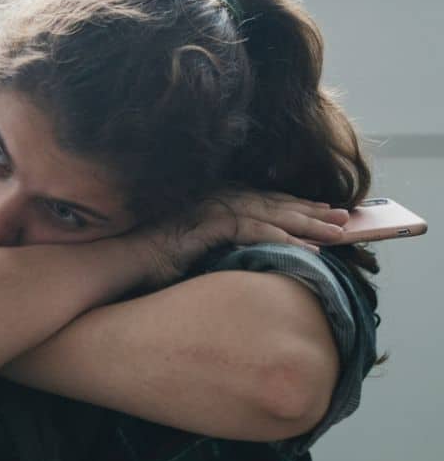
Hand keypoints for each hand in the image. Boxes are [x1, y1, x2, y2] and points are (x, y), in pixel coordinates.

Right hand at [126, 188, 350, 288]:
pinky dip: (285, 239)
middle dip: (310, 211)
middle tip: (344, 219)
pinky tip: (309, 250)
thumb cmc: (144, 261)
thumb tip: (239, 258)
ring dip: (306, 225)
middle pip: (272, 202)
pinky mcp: (207, 223)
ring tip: (338, 235)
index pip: (261, 200)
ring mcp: (209, 208)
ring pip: (270, 214)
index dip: (294, 206)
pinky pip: (255, 231)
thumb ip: (212, 246)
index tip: (323, 211)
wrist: (117, 262)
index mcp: (209, 201)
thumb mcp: (187, 251)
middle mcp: (212, 199)